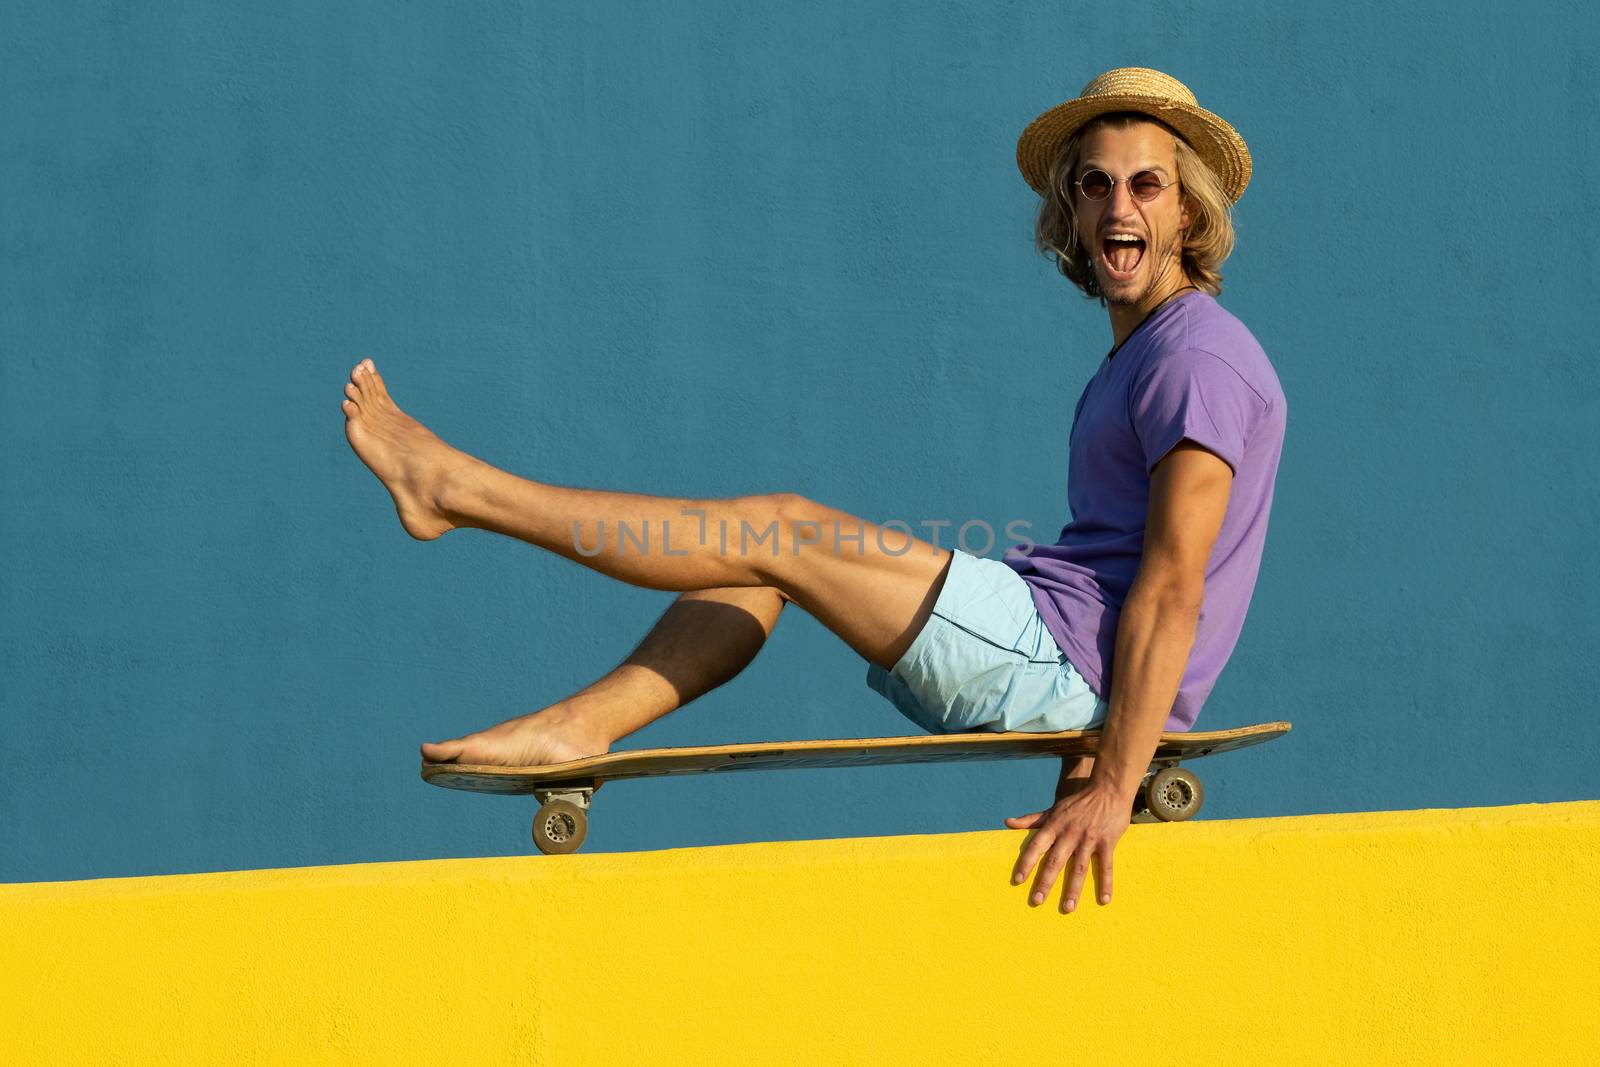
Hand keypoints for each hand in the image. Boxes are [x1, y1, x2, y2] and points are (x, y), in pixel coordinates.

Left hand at [1004, 779, 1130, 912]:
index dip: (1026, 863)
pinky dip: (1106, 883)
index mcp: (1054, 826)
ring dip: (1073, 889)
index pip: (1036, 846)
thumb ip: (1031, 820)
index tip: (1017, 880)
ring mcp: (1088, 838)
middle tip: (1036, 901)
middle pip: (1055, 861)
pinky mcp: (1107, 842)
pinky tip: (1104, 900)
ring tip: (1068, 908)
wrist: (1107, 789)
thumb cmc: (1077, 804)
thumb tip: (1007, 822)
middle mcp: (1069, 833)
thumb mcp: (1053, 810)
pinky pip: (1106, 866)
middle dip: (1045, 882)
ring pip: (1079, 867)